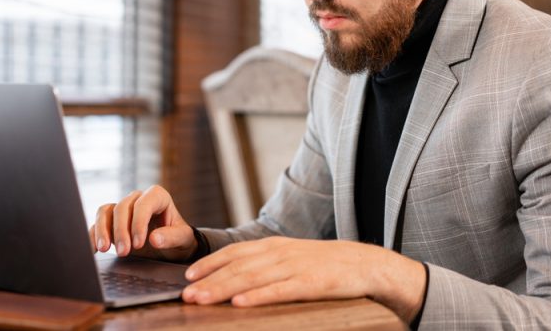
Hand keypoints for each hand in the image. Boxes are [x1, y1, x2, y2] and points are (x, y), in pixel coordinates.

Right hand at [89, 185, 197, 262]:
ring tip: (104, 249)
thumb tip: (154, 238)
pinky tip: (93, 249)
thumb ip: (172, 237)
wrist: (172, 248)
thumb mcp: (183, 239)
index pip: (144, 204)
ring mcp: (123, 209)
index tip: (139, 243)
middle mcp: (138, 199)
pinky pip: (98, 223)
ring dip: (103, 230)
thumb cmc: (179, 239)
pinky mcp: (111, 222)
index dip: (139, 222)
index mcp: (158, 197)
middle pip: (122, 207)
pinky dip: (93, 234)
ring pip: (106, 211)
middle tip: (124, 252)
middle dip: (121, 230)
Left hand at [182, 237, 425, 322]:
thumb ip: (265, 263)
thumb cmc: (324, 264)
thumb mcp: (291, 256)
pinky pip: (279, 291)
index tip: (188, 276)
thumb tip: (236, 276)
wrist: (364, 264)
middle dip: (209, 280)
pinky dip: (257, 297)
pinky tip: (240, 304)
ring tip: (201, 299)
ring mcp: (294, 267)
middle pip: (237, 266)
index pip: (234, 252)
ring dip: (223, 289)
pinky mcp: (309, 283)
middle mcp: (279, 253)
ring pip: (251, 278)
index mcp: (273, 245)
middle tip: (185, 294)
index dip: (210, 263)